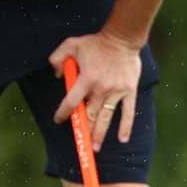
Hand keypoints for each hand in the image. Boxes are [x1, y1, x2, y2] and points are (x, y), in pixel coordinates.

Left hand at [49, 31, 142, 148]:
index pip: (71, 102)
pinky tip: (122, 139)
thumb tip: (58, 75)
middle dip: (83, 130)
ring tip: (95, 147)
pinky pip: (128, 112)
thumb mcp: (70, 44)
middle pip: (89, 114)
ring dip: (100, 134)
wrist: (122, 39)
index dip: (63, 113)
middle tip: (80, 143)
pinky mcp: (129, 91)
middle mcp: (100, 89)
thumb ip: (57, 58)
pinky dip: (125, 127)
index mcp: (86, 79)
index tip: (59, 119)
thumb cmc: (96, 42)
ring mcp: (116, 92)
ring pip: (106, 118)